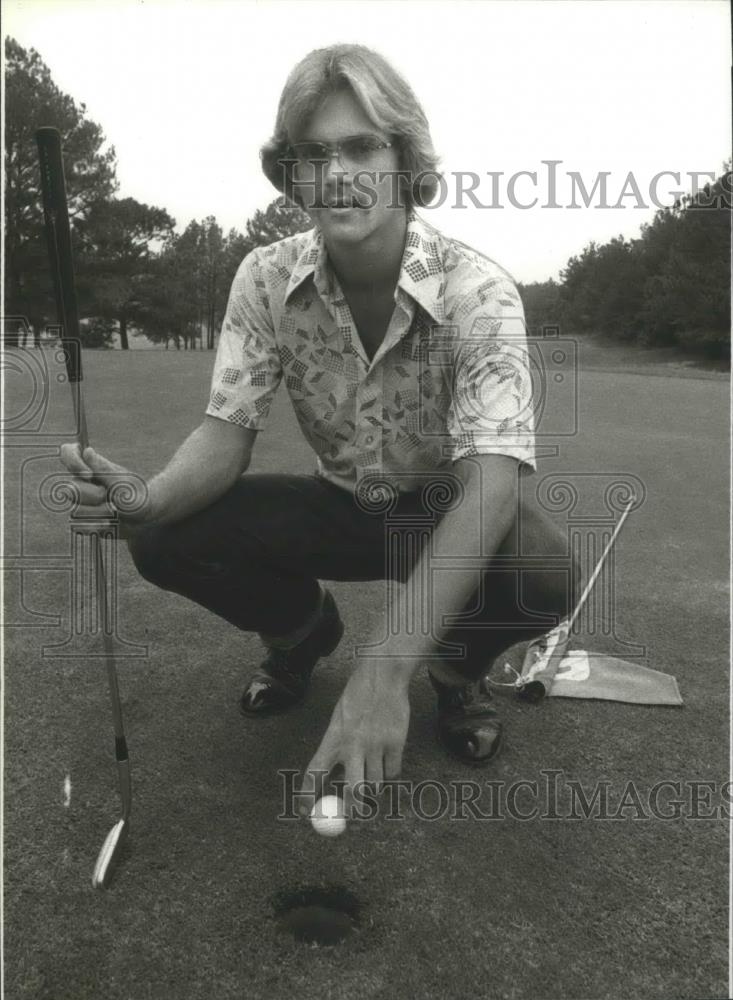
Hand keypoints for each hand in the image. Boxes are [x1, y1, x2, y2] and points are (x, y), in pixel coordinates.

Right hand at [59, 443, 151, 535]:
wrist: (143, 518)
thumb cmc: (134, 494)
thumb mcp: (122, 481)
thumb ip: (103, 470)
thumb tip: (87, 451)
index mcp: (88, 468)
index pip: (68, 453)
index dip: (73, 463)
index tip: (90, 475)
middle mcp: (80, 484)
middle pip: (70, 489)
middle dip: (93, 496)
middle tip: (109, 497)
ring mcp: (79, 503)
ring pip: (75, 511)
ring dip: (98, 513)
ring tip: (114, 512)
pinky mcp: (81, 521)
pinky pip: (79, 526)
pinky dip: (97, 526)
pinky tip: (108, 523)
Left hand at [296, 658, 410, 816]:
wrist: (383, 676)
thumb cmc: (357, 698)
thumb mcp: (338, 720)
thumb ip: (335, 749)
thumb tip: (330, 782)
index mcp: (332, 738)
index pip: (314, 774)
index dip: (307, 796)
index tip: (306, 811)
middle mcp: (353, 745)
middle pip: (352, 792)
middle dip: (353, 809)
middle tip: (354, 813)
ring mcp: (376, 745)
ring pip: (375, 784)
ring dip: (373, 785)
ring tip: (372, 769)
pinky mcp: (396, 743)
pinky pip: (393, 772)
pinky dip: (390, 772)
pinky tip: (387, 758)